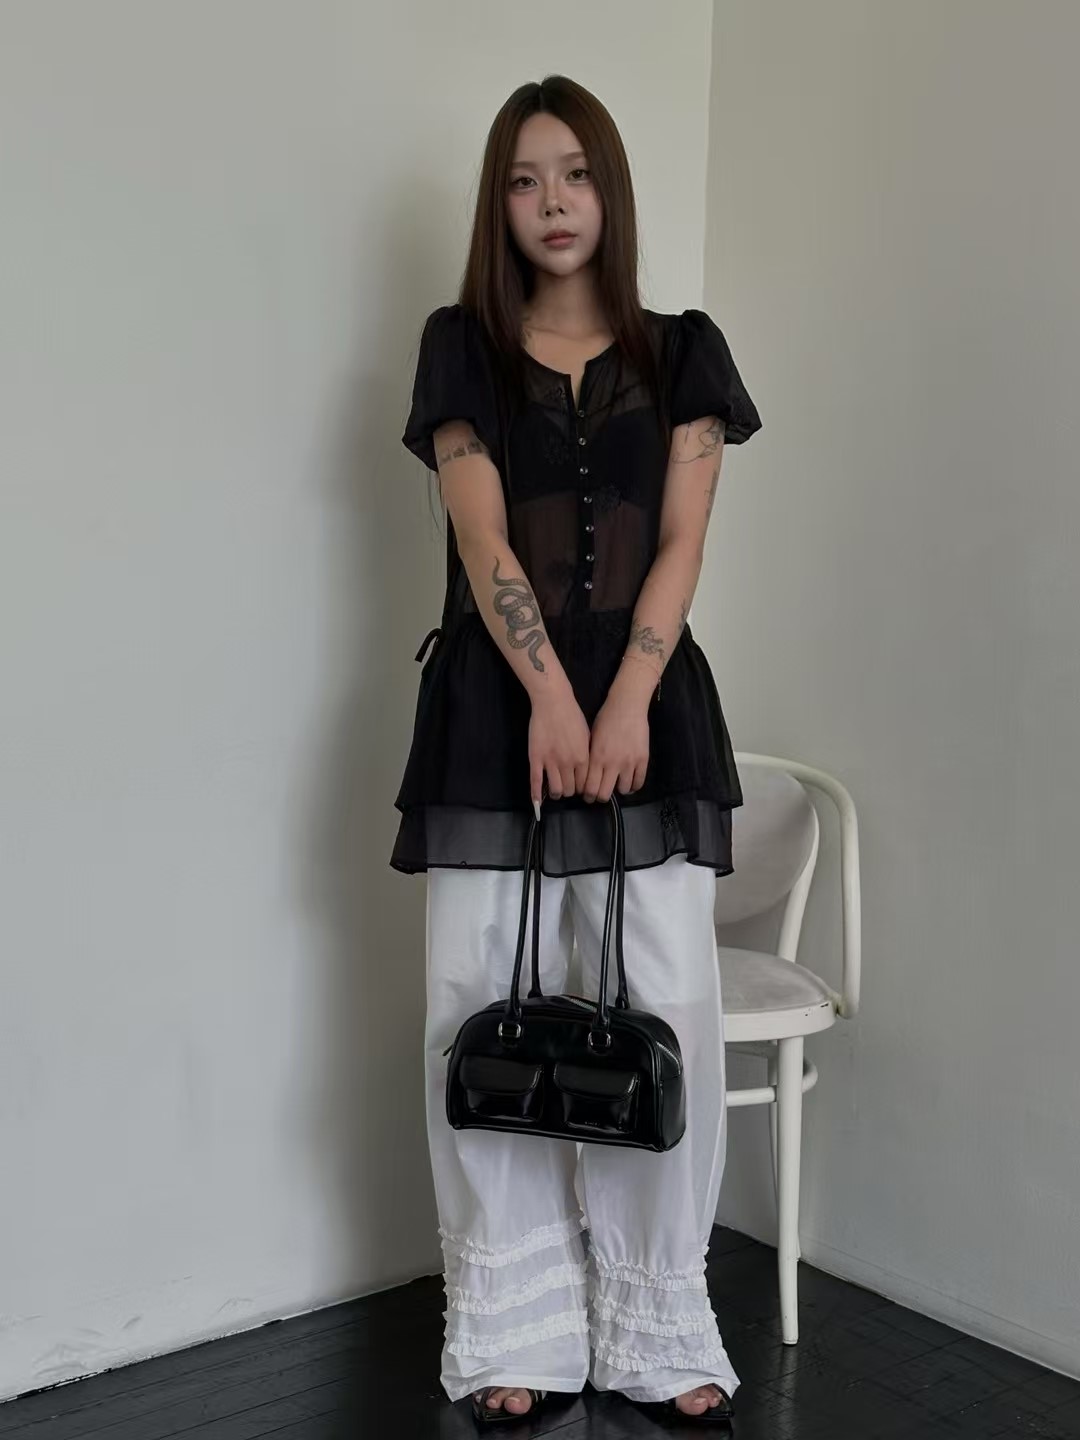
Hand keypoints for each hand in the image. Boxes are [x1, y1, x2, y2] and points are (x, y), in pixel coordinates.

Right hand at [529, 684, 590, 807]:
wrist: (553, 702)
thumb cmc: (572, 716)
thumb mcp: (587, 736)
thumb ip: (587, 755)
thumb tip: (587, 771)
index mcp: (583, 758)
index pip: (584, 784)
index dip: (582, 788)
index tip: (579, 787)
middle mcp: (568, 763)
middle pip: (570, 790)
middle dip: (569, 791)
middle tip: (567, 786)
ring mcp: (551, 762)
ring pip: (555, 790)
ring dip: (556, 793)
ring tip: (555, 790)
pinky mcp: (536, 759)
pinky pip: (535, 781)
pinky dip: (536, 795)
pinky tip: (536, 802)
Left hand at [582, 685, 649, 802]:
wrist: (627, 706)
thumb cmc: (605, 719)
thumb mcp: (591, 738)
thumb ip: (590, 758)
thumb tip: (586, 776)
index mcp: (597, 758)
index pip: (590, 787)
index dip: (588, 795)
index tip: (588, 796)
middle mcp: (612, 763)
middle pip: (605, 794)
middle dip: (600, 797)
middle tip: (600, 795)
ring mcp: (629, 762)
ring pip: (623, 790)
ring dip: (618, 790)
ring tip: (617, 785)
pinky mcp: (643, 759)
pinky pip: (639, 782)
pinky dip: (634, 786)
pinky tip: (630, 783)